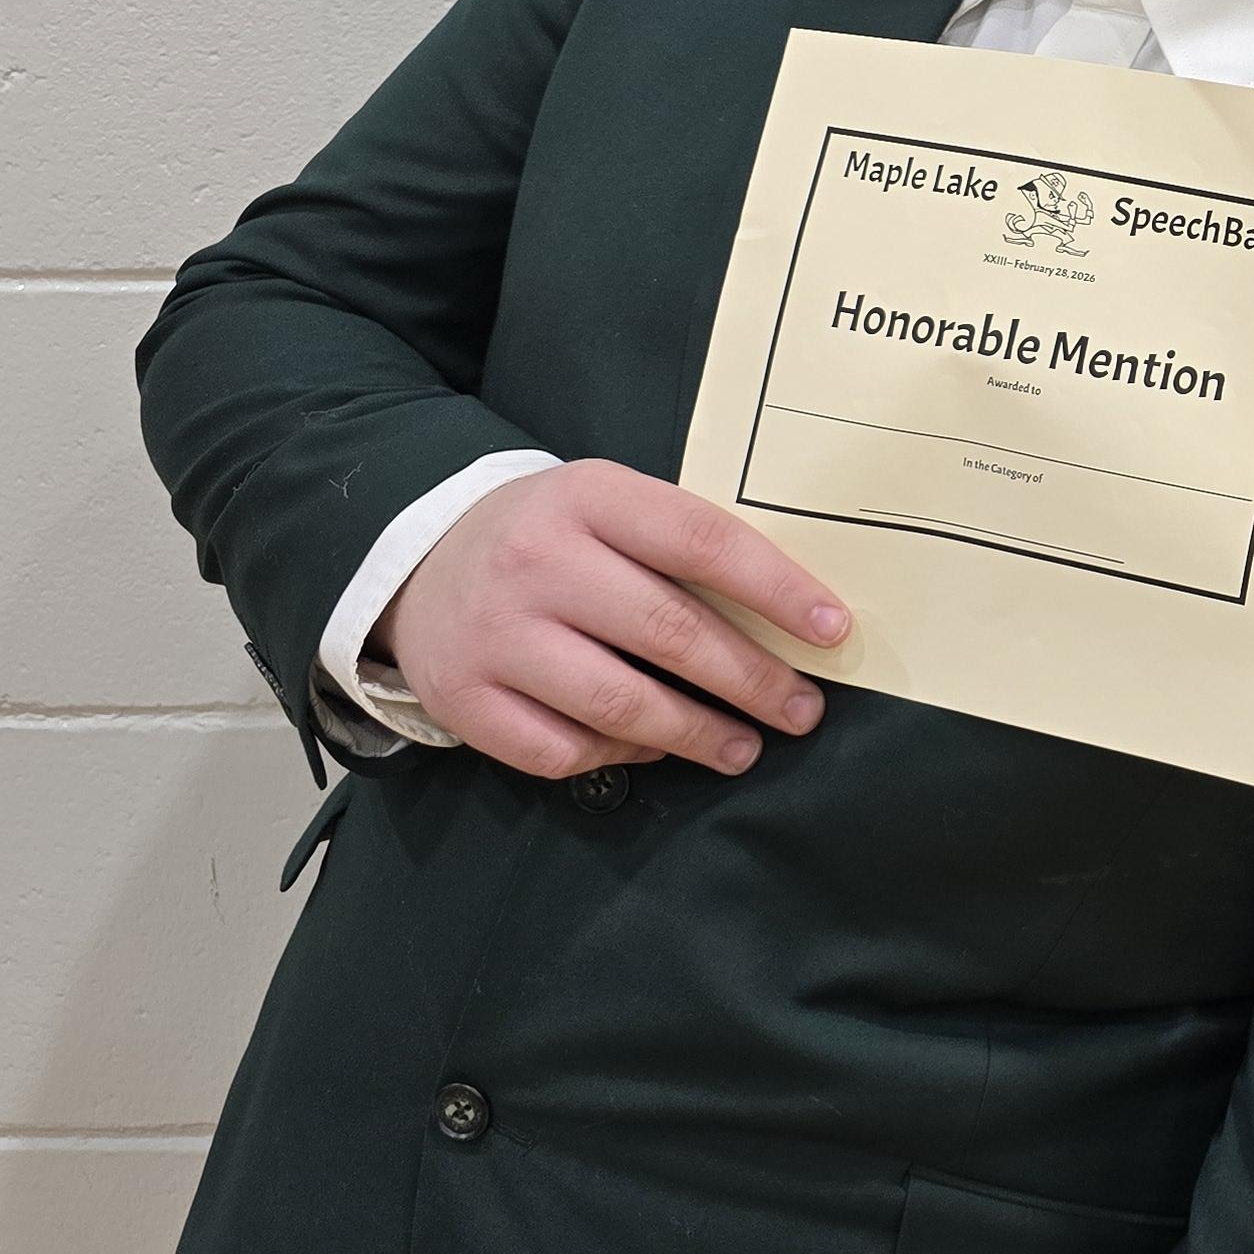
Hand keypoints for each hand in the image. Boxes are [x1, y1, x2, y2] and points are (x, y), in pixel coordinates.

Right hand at [368, 461, 850, 781]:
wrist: (421, 557)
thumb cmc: (552, 536)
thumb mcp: (608, 505)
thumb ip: (683, 544)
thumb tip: (793, 614)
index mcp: (588, 497)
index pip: (701, 541)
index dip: (777, 590)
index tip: (833, 630)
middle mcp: (536, 562)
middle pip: (670, 632)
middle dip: (752, 680)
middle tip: (803, 710)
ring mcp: (495, 636)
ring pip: (621, 704)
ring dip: (700, 734)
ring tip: (746, 747)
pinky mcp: (464, 700)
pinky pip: (562, 750)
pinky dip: (621, 756)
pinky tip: (656, 748)